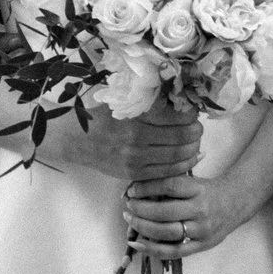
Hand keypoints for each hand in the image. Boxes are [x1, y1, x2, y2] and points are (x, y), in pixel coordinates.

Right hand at [46, 98, 201, 182]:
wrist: (74, 139)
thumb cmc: (99, 116)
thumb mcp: (122, 102)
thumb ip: (148, 102)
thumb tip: (180, 100)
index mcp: (134, 116)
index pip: (175, 116)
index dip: (190, 114)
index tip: (193, 111)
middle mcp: (136, 138)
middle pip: (181, 136)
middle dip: (196, 131)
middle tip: (198, 127)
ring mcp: (135, 158)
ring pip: (177, 156)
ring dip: (193, 148)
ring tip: (196, 141)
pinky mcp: (133, 173)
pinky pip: (166, 172)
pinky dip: (184, 165)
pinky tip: (190, 157)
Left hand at [119, 103, 264, 260]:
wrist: (236, 203)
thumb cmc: (207, 190)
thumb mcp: (192, 180)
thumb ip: (169, 182)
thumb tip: (135, 186)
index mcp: (198, 189)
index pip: (170, 186)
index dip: (147, 188)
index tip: (132, 189)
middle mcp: (201, 210)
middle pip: (165, 212)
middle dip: (141, 210)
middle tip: (128, 206)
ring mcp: (201, 230)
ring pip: (167, 232)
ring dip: (143, 227)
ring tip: (130, 219)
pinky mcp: (200, 246)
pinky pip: (172, 251)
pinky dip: (152, 249)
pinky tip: (136, 243)